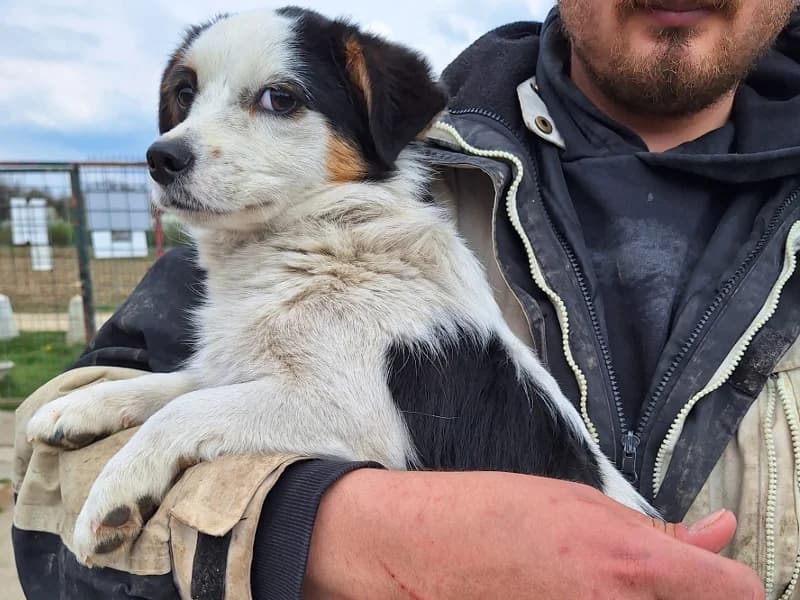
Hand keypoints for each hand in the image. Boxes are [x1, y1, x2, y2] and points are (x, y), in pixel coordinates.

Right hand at [303, 470, 763, 598]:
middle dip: (683, 593)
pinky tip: (569, 593)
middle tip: (644, 575)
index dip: (728, 579)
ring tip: (591, 581)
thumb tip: (717, 533)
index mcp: (630, 563)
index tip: (712, 572)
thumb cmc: (489, 514)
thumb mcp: (579, 501)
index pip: (736, 592)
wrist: (418, 550)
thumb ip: (657, 529)